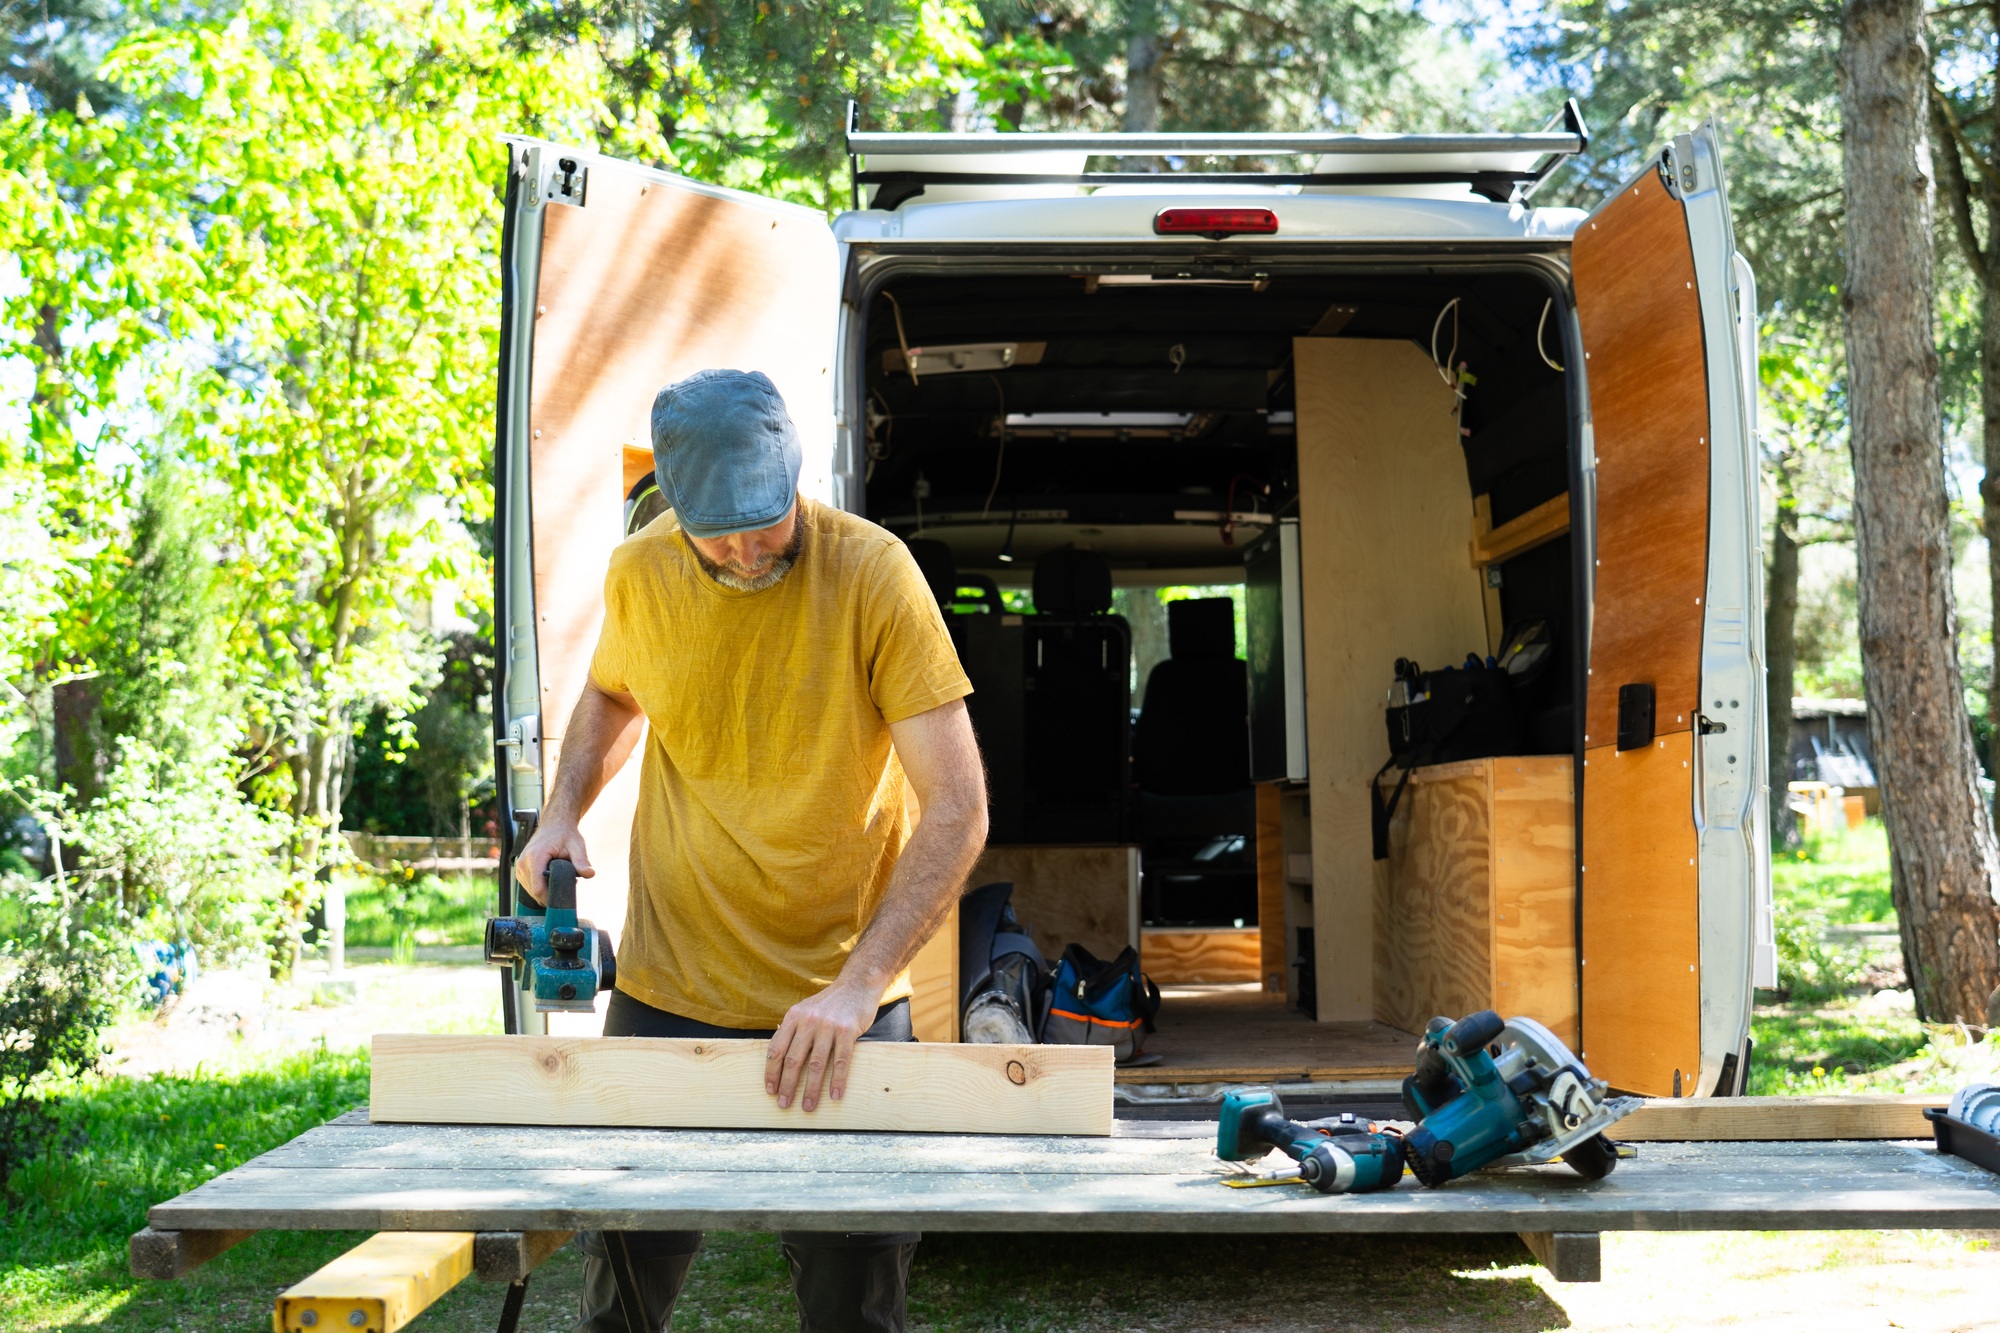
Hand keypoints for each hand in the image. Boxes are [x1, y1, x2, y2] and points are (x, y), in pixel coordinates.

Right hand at [513, 817, 593, 904]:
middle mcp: (523, 863)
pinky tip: (551, 878)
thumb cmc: (565, 835)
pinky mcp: (520, 870)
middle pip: (535, 892)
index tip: (564, 899)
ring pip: (531, 891)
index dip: (551, 898)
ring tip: (559, 878)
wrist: (554, 824)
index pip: (538, 889)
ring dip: (545, 890)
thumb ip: (582, 861)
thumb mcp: (577, 846)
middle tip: (567, 884)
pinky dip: (540, 886)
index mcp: (535, 857)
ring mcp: (520, 867)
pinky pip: (529, 886)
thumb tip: (590, 874)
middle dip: (551, 893)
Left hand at [765, 981, 883, 1111]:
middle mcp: (808, 1021)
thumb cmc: (830, 1003)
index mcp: (794, 1016)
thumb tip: (779, 1058)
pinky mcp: (847, 1030)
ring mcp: (828, 1026)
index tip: (770, 1090)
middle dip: (787, 1086)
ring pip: (815, 1064)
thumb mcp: (806, 1010)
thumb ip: (794, 1030)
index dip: (771, 1072)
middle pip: (793, 1059)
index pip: (776, 1049)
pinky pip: (841, 1061)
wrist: (857, 984)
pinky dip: (837, 1080)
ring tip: (808, 1106)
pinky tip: (834, 1095)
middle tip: (784, 1105)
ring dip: (811, 1089)